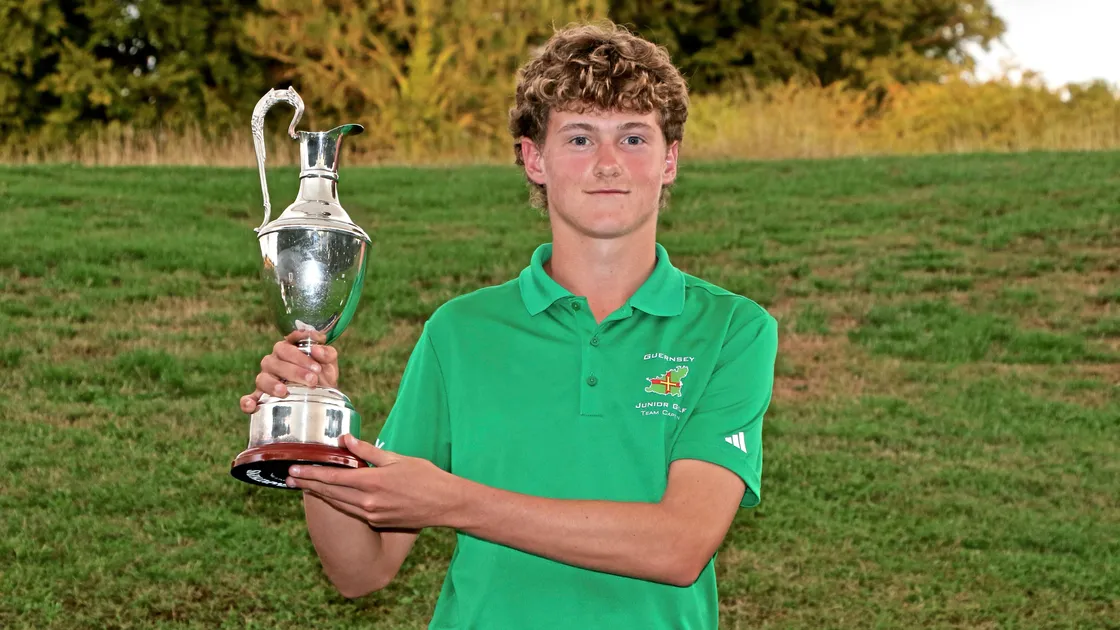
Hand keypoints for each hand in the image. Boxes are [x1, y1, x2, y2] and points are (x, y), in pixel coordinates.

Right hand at [240, 329, 338, 412]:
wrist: (321, 401)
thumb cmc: (322, 378)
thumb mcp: (329, 366)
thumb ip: (328, 355)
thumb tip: (317, 350)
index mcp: (291, 349)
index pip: (292, 338)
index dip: (301, 339)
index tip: (315, 349)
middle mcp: (275, 360)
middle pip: (278, 356)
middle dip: (295, 367)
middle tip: (312, 379)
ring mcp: (266, 378)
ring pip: (263, 376)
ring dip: (272, 383)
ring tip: (284, 391)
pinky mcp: (260, 397)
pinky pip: (250, 398)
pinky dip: (247, 401)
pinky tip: (250, 406)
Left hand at [288, 434, 462, 529]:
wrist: (445, 504)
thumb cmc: (425, 477)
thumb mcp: (397, 458)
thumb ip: (368, 451)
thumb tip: (345, 440)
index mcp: (372, 482)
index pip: (333, 477)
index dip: (311, 474)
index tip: (294, 470)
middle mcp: (368, 502)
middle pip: (330, 492)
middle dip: (308, 484)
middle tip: (289, 479)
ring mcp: (372, 514)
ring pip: (339, 504)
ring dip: (320, 494)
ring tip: (303, 487)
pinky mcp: (378, 522)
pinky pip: (352, 511)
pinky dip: (338, 502)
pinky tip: (331, 496)